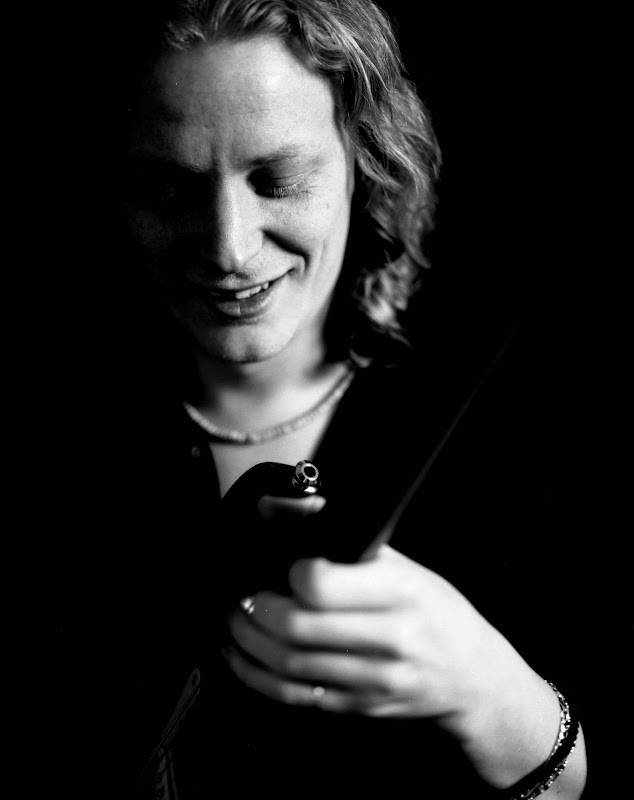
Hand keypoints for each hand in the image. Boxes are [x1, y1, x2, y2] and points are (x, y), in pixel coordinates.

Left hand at [225, 543, 520, 723]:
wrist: (473, 676)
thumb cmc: (436, 612)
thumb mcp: (406, 567)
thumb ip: (350, 542)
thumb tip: (285, 509)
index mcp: (401, 592)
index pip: (325, 585)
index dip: (291, 574)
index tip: (280, 566)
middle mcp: (390, 639)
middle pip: (297, 627)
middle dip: (254, 609)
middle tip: (239, 593)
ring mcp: (374, 679)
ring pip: (289, 665)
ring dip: (246, 641)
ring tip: (233, 619)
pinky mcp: (359, 705)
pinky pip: (295, 696)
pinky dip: (258, 677)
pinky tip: (242, 657)